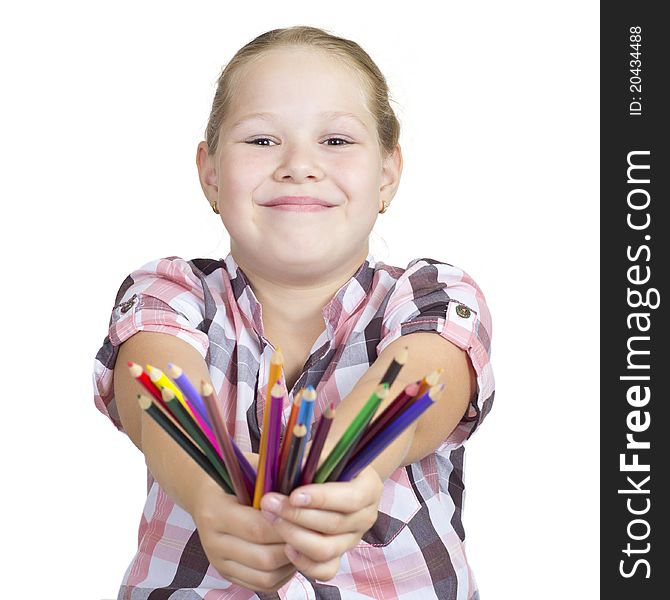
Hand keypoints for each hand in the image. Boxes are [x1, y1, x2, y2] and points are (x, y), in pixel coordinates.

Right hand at [191, 454, 296, 592]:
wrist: (206, 496)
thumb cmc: (234, 479)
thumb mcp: (250, 470)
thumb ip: (274, 478)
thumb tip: (309, 480)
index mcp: (215, 513)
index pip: (258, 528)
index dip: (286, 525)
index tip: (306, 515)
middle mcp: (213, 543)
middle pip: (263, 558)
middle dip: (292, 547)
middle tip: (311, 533)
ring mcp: (219, 562)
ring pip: (265, 576)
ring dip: (290, 563)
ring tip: (304, 544)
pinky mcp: (227, 574)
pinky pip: (261, 584)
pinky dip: (282, 574)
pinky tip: (291, 556)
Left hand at [259, 465, 383, 580]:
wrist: (332, 475)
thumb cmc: (324, 460)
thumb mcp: (322, 451)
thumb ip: (313, 458)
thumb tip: (295, 464)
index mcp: (369, 488)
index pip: (351, 498)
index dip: (323, 498)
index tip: (294, 495)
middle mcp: (366, 517)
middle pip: (334, 525)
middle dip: (298, 516)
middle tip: (269, 504)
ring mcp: (353, 540)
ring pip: (327, 550)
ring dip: (295, 536)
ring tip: (272, 520)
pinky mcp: (339, 556)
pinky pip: (324, 571)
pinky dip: (304, 563)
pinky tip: (286, 546)